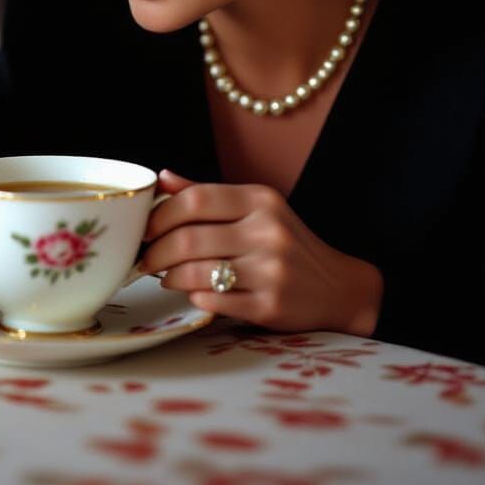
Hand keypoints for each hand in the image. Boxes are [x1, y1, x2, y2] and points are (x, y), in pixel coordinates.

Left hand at [141, 170, 382, 334]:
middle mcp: (267, 231)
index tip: (145, 228)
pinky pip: (214, 301)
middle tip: (144, 259)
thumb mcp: (255, 209)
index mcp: (260, 200)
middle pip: (189, 238)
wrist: (339, 287)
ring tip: (165, 276)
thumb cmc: (287, 244)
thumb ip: (208, 194)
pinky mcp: (271, 305)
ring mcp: (271, 270)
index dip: (160, 214)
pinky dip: (194, 297)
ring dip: (169, 276)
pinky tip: (193, 293)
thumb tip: (162, 178)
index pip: (196, 199)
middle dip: (156, 251)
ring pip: (196, 272)